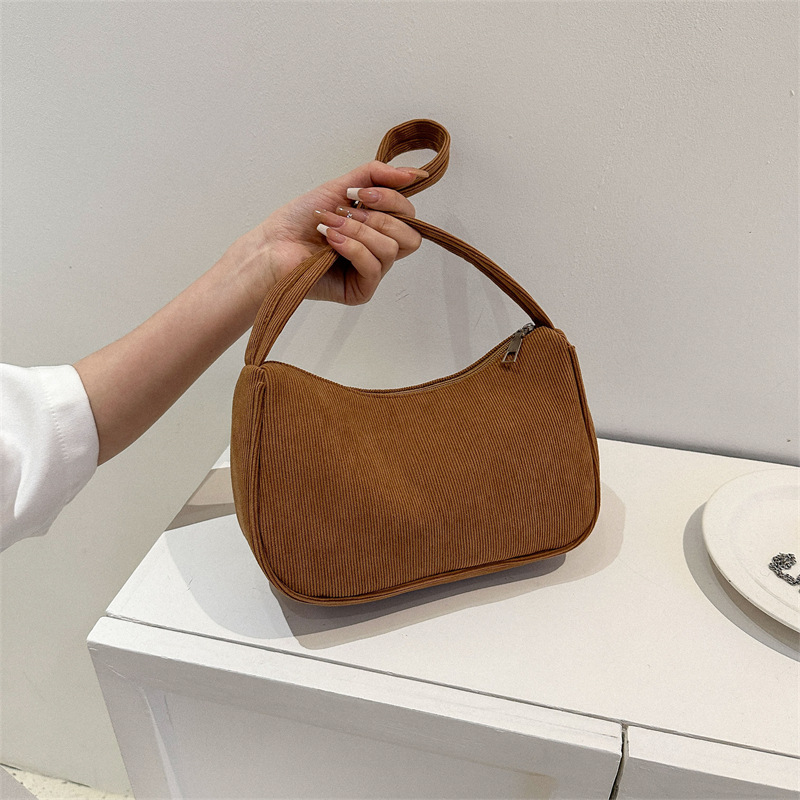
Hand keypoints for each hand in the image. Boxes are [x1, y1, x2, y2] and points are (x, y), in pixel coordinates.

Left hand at [227, 161, 425, 309]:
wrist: (271, 245)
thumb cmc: (299, 220)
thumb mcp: (341, 187)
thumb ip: (377, 175)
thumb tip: (415, 173)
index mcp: (377, 229)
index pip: (408, 217)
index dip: (392, 200)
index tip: (360, 193)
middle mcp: (377, 252)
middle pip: (410, 235)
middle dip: (378, 217)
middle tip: (347, 212)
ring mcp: (370, 274)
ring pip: (391, 249)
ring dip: (359, 231)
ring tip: (331, 227)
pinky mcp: (360, 291)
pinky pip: (374, 266)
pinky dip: (353, 248)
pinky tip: (332, 242)